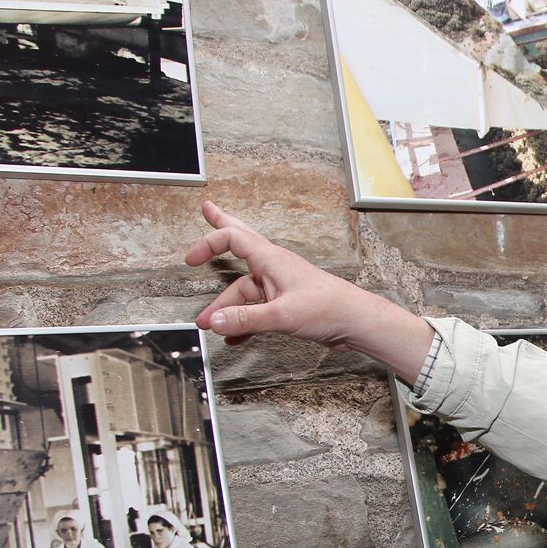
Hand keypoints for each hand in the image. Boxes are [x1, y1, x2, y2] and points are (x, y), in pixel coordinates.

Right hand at [186, 203, 433, 382]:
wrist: (356, 322)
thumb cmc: (328, 309)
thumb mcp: (281, 315)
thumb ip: (245, 319)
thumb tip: (213, 321)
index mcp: (271, 260)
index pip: (232, 239)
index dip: (208, 244)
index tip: (190, 259)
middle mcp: (274, 268)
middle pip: (241, 243)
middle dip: (221, 230)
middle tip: (207, 210)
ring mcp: (280, 286)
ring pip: (245, 292)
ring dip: (227, 308)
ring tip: (209, 324)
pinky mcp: (287, 304)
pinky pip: (257, 310)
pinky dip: (244, 322)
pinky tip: (234, 336)